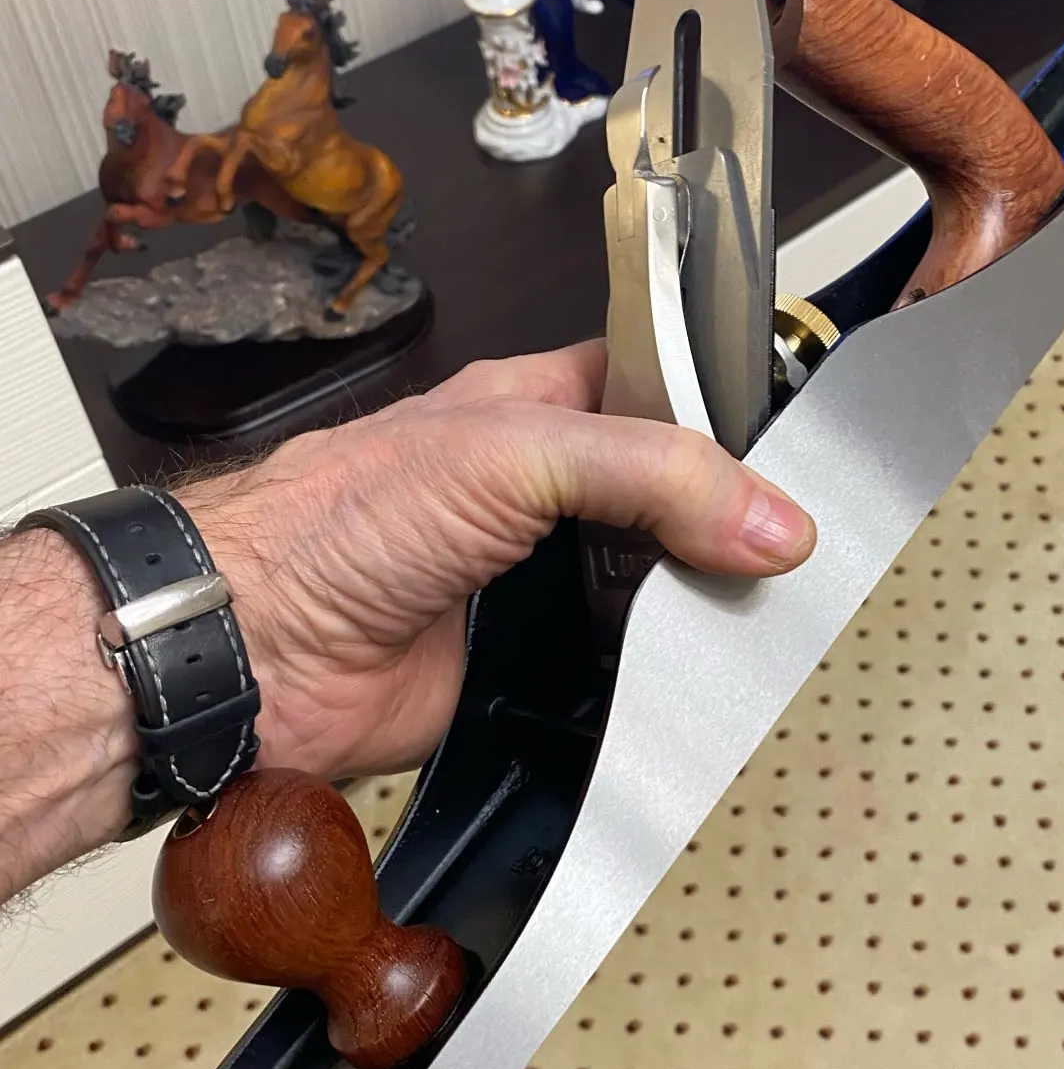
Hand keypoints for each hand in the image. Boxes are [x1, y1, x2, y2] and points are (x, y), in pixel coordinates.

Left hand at [185, 343, 814, 783]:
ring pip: (651, 585)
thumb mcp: (515, 453)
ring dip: (693, 603)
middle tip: (783, 545)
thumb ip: (651, 472)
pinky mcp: (531, 668)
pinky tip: (687, 677)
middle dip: (723, 521)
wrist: (261, 650)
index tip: (798, 456)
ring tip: (750, 610)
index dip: (728, 415)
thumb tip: (768, 517)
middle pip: (669, 497)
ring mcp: (537, 582)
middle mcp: (540, 494)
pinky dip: (656, 679)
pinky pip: (619, 671)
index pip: (662, 389)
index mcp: (536, 409)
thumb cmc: (338, 523)